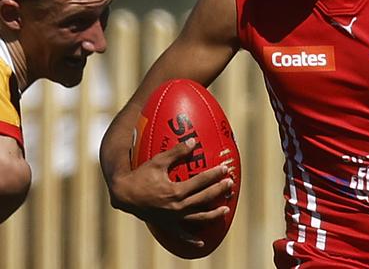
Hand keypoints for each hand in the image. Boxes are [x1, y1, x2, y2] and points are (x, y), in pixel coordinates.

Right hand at [107, 139, 232, 246]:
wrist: (124, 195)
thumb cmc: (141, 176)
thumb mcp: (158, 161)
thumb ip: (177, 152)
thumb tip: (194, 141)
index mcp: (175, 191)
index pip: (201, 182)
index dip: (214, 174)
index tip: (225, 168)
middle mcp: (176, 207)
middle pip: (203, 198)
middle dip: (219, 190)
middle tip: (230, 183)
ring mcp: (172, 218)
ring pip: (198, 218)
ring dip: (213, 214)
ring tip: (226, 210)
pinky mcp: (167, 225)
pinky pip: (181, 234)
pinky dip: (191, 240)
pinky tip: (202, 243)